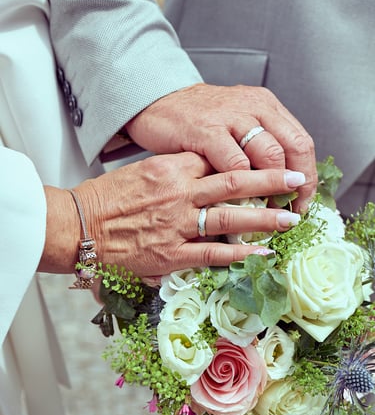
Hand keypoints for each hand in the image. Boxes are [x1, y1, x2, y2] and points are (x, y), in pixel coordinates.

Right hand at [63, 152, 302, 277]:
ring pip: (231, 217)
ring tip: (289, 218)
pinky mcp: (171, 254)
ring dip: (264, 218)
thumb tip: (202, 174)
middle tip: (297, 180)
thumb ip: (175, 172)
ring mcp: (177, 224)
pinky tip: (261, 252)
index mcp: (170, 168)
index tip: (271, 161)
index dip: (249, 162)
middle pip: (235, 182)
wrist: (78, 224)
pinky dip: (239, 254)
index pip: (218, 160)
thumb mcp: (142, 171)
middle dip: (271, 181)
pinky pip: (213, 254)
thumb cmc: (105, 198)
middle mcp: (179, 193)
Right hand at [125, 83, 315, 212]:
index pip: (301, 142)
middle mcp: (253, 107)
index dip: (308, 176)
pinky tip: (240, 205)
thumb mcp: (235, 123)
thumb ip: (256, 145)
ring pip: (269, 155)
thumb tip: (282, 184)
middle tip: (291, 211)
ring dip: (274, 189)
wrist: (155, 101)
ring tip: (272, 213)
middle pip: (293, 148)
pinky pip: (235, 164)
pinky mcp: (206, 131)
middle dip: (296, 186)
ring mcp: (230, 117)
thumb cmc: (195, 120)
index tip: (303, 201)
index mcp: (264, 106)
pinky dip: (243, 189)